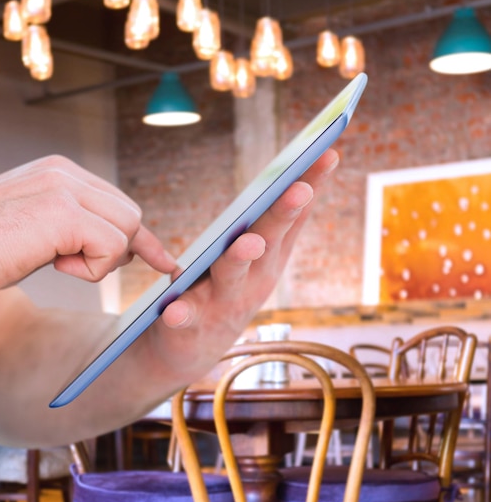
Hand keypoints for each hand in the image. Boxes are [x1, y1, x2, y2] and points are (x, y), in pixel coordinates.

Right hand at [0, 155, 175, 300]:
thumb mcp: (36, 229)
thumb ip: (74, 227)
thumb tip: (115, 246)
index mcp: (58, 171)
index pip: (117, 201)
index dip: (138, 235)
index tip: (163, 260)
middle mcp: (65, 172)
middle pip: (130, 213)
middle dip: (123, 248)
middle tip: (84, 266)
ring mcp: (65, 188)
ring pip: (128, 228)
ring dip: (103, 259)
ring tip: (59, 263)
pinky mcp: (64, 212)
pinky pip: (112, 245)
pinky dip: (93, 269)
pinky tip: (57, 267)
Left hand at [149, 149, 338, 378]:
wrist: (194, 349)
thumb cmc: (228, 290)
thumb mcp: (256, 259)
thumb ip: (274, 227)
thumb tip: (300, 180)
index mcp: (268, 259)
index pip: (292, 217)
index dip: (309, 186)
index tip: (327, 153)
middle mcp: (254, 280)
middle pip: (269, 241)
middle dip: (282, 215)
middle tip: (298, 189)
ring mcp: (224, 302)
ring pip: (232, 275)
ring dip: (241, 257)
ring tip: (249, 242)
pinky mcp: (191, 323)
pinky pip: (186, 316)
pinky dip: (182, 313)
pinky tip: (173, 309)